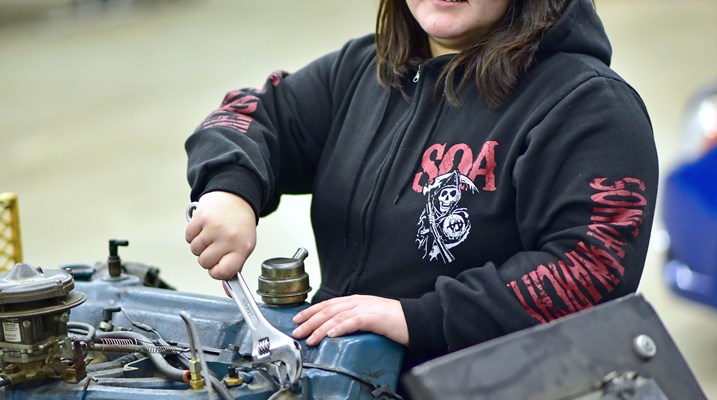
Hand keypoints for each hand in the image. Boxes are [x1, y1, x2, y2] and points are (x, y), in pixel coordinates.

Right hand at [185, 191, 256, 279]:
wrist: (236, 197)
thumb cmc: (240, 226)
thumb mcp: (243, 247)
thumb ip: (233, 269)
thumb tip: (228, 293)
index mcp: (242, 247)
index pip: (224, 272)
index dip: (217, 272)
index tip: (218, 266)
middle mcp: (229, 237)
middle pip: (204, 263)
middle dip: (207, 257)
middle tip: (215, 246)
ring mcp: (214, 227)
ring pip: (195, 251)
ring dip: (199, 245)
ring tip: (211, 235)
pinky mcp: (201, 217)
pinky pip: (188, 237)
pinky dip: (193, 234)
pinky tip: (204, 227)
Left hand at [291, 295, 408, 345]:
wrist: (415, 319)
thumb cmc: (393, 321)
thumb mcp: (368, 317)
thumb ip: (352, 320)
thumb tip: (334, 329)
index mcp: (355, 301)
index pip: (327, 304)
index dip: (310, 311)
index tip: (297, 319)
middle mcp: (358, 302)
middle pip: (328, 309)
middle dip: (310, 320)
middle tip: (297, 331)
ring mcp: (366, 308)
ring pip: (337, 316)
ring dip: (320, 327)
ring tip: (310, 338)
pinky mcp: (374, 318)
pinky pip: (353, 321)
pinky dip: (340, 327)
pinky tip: (331, 334)